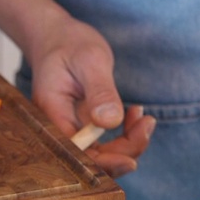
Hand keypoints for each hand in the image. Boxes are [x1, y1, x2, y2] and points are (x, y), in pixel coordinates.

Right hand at [26, 13, 153, 176]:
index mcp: (52, 114)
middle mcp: (59, 128)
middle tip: (147, 124)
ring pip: (102, 155)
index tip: (132, 160)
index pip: (77, 154)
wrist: (57, 36)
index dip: (104, 163)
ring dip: (129, 143)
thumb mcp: (89, 60)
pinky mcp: (83, 126)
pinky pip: (105, 143)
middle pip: (92, 161)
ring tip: (145, 118)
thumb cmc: (69, 43)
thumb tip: (110, 122)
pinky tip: (135, 115)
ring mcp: (72, 129)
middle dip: (125, 151)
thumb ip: (100, 91)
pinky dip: (126, 134)